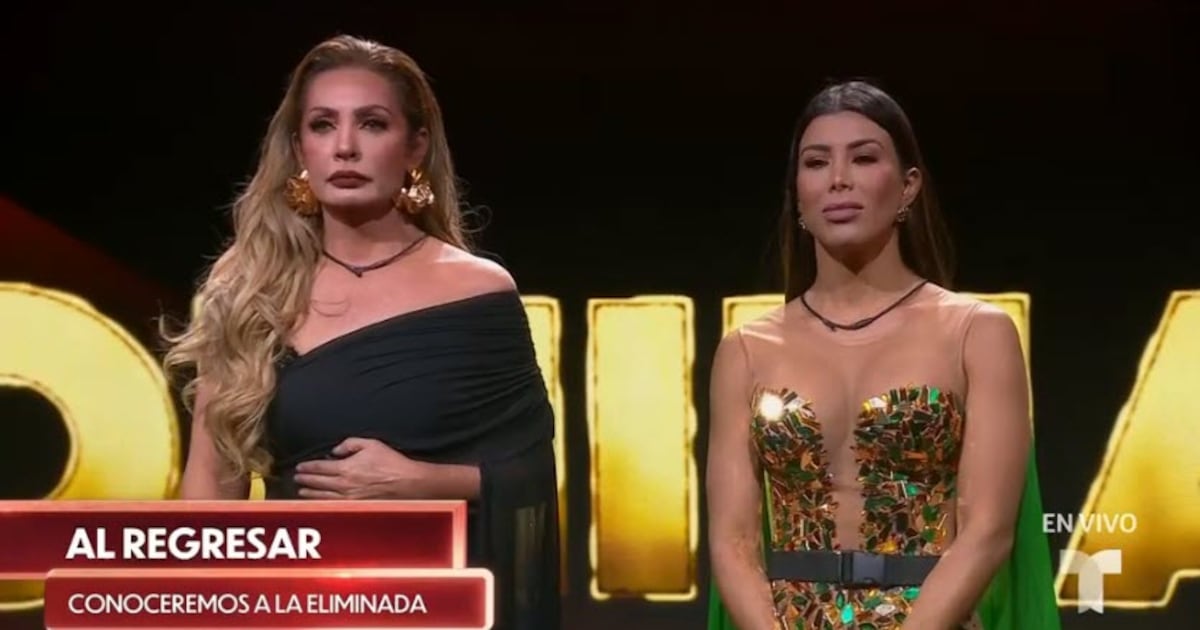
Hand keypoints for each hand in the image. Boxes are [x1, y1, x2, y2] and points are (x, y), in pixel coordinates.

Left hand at [293, 437, 427, 499]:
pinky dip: (322, 502)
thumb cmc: (390, 462)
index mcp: (346, 468)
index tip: (300, 467)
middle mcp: (343, 485)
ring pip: (322, 496)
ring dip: (310, 493)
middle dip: (305, 480)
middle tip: (297, 478)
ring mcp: (349, 497)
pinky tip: (318, 501)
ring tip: (302, 491)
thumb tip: (335, 450)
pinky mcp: (355, 505)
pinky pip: (333, 504)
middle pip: (318, 483)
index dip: (307, 467)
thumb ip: (349, 444)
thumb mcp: (370, 444)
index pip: (319, 468)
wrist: (406, 482)